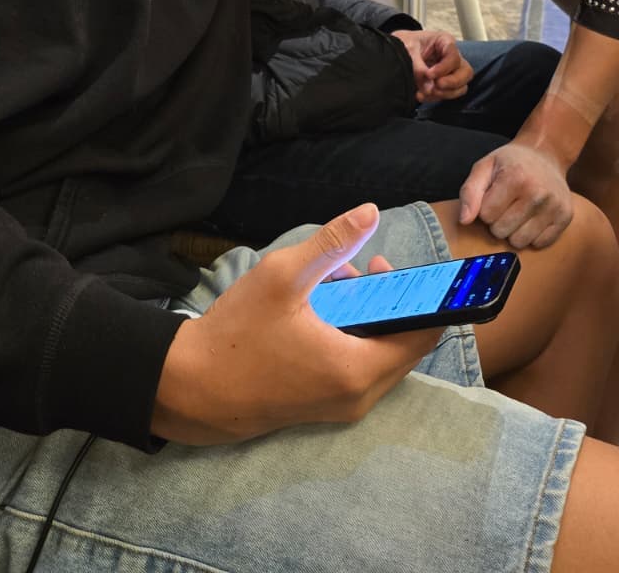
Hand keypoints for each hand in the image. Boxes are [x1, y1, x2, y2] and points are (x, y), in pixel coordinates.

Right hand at [151, 204, 439, 444]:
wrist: (191, 389)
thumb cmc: (236, 333)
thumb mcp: (282, 276)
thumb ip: (331, 242)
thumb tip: (370, 212)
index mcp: (357, 369)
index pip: (423, 335)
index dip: (427, 298)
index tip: (409, 265)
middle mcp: (358, 396)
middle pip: (405, 346)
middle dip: (394, 302)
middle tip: (367, 267)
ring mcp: (342, 407)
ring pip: (382, 357)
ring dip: (373, 317)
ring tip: (340, 280)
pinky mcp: (324, 407)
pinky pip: (360, 369)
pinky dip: (356, 336)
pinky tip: (325, 308)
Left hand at [391, 29, 472, 102]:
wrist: (397, 52)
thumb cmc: (405, 44)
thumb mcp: (408, 49)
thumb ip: (418, 68)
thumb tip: (428, 87)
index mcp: (444, 41)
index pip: (454, 56)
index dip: (444, 68)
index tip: (430, 75)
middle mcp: (451, 57)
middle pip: (466, 73)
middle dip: (452, 82)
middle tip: (436, 86)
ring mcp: (450, 72)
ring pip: (461, 87)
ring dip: (445, 93)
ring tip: (426, 92)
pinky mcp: (444, 84)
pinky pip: (448, 94)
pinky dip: (436, 97)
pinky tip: (420, 95)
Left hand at [458, 142, 572, 250]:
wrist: (546, 154)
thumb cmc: (511, 162)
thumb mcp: (485, 167)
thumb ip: (469, 192)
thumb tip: (464, 220)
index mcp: (515, 177)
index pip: (486, 216)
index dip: (485, 208)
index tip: (493, 196)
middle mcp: (538, 192)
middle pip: (501, 231)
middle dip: (498, 221)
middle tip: (506, 204)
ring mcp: (554, 206)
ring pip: (519, 242)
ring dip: (514, 231)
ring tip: (518, 211)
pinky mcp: (565, 217)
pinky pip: (539, 244)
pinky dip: (532, 235)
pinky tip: (533, 217)